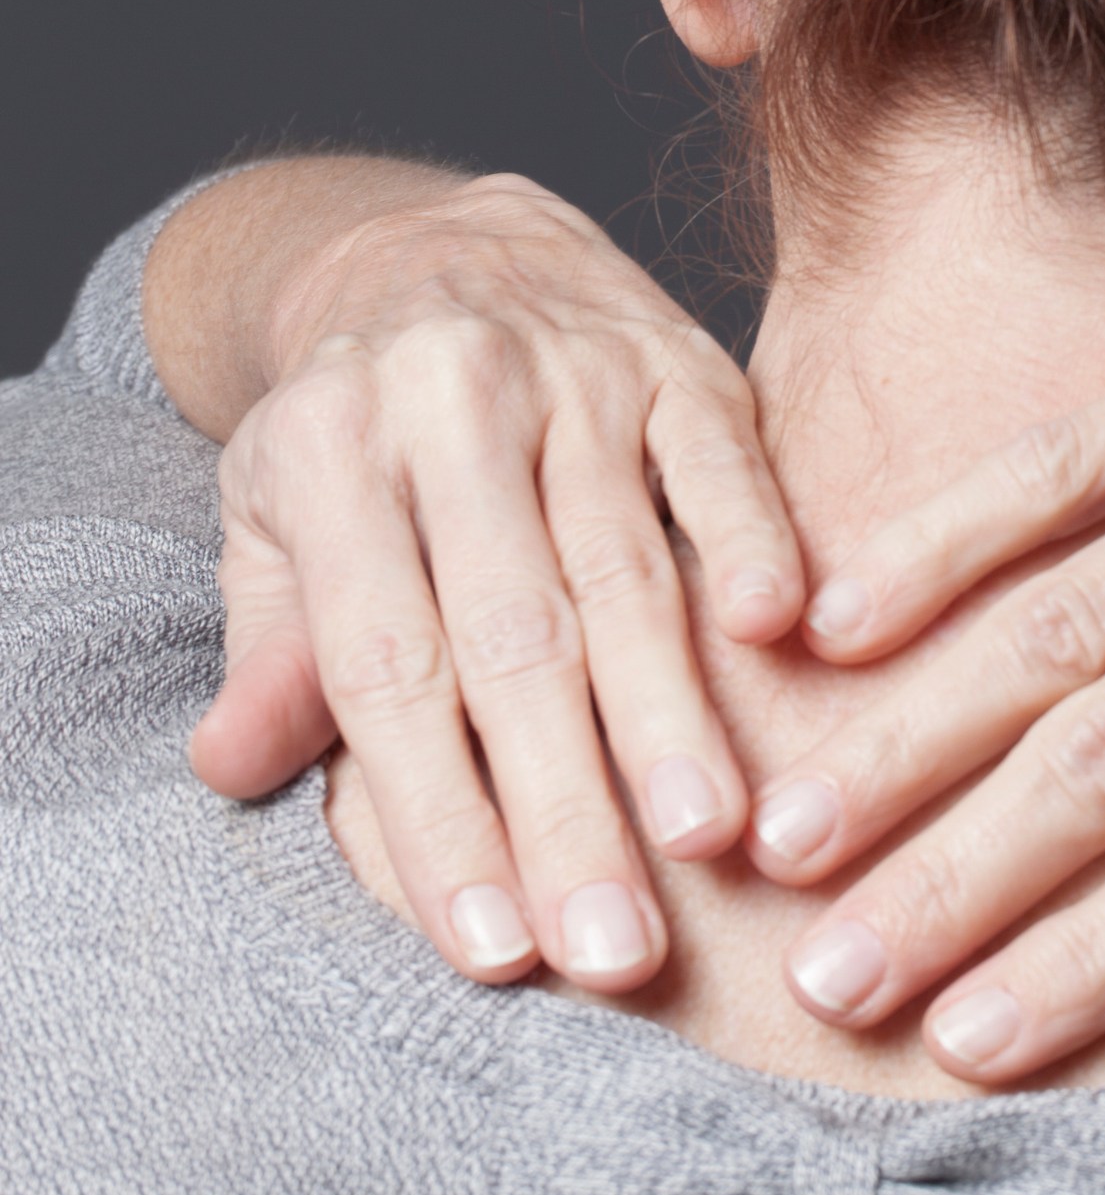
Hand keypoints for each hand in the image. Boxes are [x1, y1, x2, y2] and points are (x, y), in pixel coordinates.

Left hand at [186, 173, 804, 990]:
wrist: (449, 245)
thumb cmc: (356, 425)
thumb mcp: (275, 515)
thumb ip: (274, 642)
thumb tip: (233, 765)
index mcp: (332, 448)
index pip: (385, 661)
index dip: (436, 811)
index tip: (488, 949)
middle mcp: (452, 399)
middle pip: (513, 632)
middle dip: (564, 802)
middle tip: (612, 947)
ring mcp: (575, 371)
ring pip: (626, 564)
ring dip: (669, 711)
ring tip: (708, 843)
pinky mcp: (676, 354)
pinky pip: (723, 456)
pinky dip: (752, 541)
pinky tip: (781, 636)